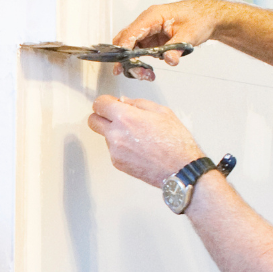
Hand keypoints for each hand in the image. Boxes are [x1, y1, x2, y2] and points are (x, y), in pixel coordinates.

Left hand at [87, 95, 203, 186]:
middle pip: (92, 121)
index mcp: (125, 117)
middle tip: (114, 116)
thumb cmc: (175, 143)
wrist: (180, 169)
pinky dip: (121, 147)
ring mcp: (115, 150)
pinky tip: (138, 147)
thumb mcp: (162, 112)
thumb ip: (138, 103)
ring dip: (114, 133)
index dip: (105, 102)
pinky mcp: (117, 163)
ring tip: (137, 136)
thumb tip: (124, 101)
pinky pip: (113, 150)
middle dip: (101, 116)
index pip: (99, 104)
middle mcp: (116, 134)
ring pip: (105, 136)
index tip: (110, 103)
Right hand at [112, 0, 223, 75]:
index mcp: (153, 16)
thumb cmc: (199, 18)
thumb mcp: (189, 35)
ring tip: (145, 74)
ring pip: (131, 47)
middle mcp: (147, 22)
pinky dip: (140, 61)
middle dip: (126, 58)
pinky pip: (140, 50)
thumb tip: (169, 59)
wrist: (208, 17)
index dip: (123, 49)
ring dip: (134, 62)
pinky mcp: (152, 38)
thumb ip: (176, 48)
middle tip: (133, 73)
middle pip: (126, 40)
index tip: (120, 64)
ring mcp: (149, 30)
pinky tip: (148, 70)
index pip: (131, 33)